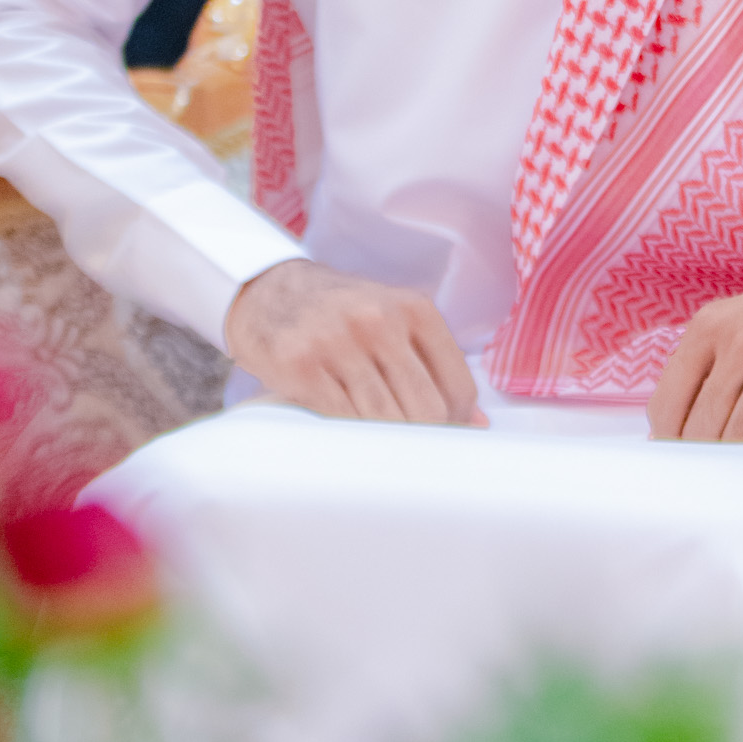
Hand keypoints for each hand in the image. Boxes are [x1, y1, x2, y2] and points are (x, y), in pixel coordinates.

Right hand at [225, 259, 486, 425]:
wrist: (267, 291)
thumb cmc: (339, 313)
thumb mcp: (392, 320)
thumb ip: (434, 365)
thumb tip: (476, 423)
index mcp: (413, 308)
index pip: (458, 387)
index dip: (456, 424)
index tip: (441, 437)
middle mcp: (379, 319)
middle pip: (426, 410)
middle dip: (421, 439)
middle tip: (405, 450)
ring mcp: (338, 340)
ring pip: (385, 420)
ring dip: (383, 443)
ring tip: (374, 446)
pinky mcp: (301, 364)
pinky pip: (341, 420)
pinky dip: (347, 438)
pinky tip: (345, 435)